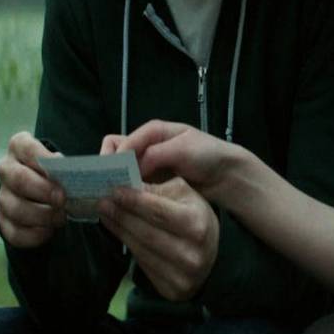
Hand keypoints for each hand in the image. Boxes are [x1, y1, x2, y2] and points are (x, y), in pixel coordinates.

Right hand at [0, 131, 65, 247]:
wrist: (46, 192)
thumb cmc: (60, 170)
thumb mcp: (63, 160)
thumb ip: (68, 163)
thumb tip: (72, 169)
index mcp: (19, 147)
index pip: (26, 148)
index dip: (43, 157)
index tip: (61, 166)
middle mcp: (7, 169)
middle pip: (19, 179)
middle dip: (43, 190)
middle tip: (63, 198)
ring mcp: (3, 196)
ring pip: (15, 208)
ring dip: (41, 215)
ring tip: (62, 217)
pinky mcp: (4, 221)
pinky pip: (14, 232)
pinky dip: (33, 235)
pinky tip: (50, 231)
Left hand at [99, 177, 219, 301]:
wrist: (212, 255)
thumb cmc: (196, 217)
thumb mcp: (186, 196)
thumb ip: (159, 189)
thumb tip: (128, 185)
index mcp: (197, 225)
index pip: (159, 212)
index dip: (134, 201)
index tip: (115, 191)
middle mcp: (191, 253)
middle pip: (146, 233)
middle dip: (121, 216)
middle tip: (103, 203)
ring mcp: (181, 275)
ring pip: (141, 250)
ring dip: (119, 231)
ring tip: (105, 215)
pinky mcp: (171, 290)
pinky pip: (142, 266)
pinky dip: (127, 247)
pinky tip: (119, 233)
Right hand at [115, 120, 236, 200]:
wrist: (226, 173)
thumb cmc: (207, 154)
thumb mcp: (183, 149)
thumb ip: (156, 154)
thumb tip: (132, 167)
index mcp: (153, 131)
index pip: (121, 141)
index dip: (113, 159)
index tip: (111, 177)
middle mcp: (146, 146)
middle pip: (116, 154)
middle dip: (110, 169)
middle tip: (108, 188)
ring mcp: (148, 164)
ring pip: (122, 169)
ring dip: (117, 181)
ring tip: (114, 197)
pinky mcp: (152, 180)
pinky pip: (132, 183)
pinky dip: (127, 190)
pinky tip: (126, 202)